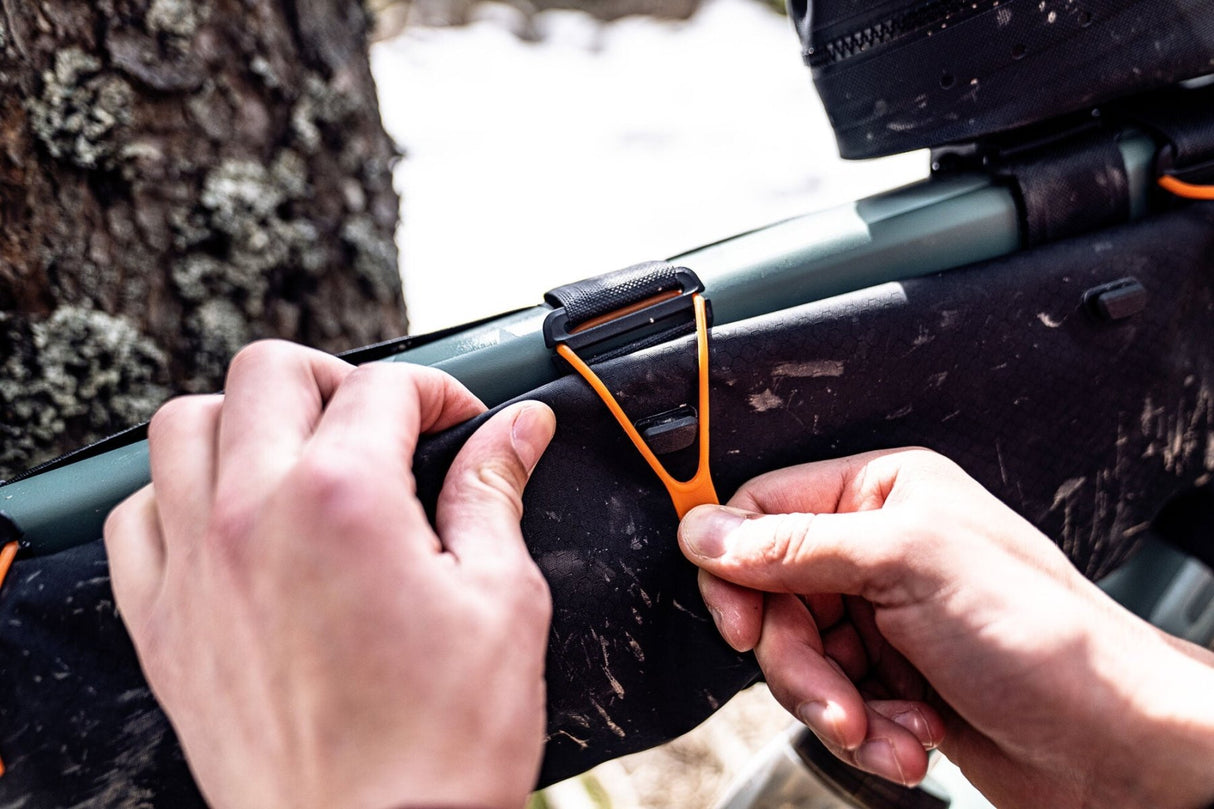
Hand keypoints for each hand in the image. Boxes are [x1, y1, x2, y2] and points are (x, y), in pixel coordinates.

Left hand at [104, 341, 556, 808]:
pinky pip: (135, 518)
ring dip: (247, 420)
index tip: (461, 425)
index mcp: (345, 500)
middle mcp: (253, 517)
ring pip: (184, 427)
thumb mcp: (503, 602)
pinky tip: (229, 520)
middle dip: (337, 378)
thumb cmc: (442, 747)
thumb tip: (516, 430)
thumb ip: (494, 494)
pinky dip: (176, 496)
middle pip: (267, 372)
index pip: (384, 387)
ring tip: (301, 455)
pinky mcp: (161, 624)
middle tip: (381, 422)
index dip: (438, 393)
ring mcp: (195, 568)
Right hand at [679, 449, 1213, 808]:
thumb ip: (796, 544)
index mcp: (880, 493)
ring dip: (835, 706)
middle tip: (835, 695)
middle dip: (799, 662)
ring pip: (796, 659)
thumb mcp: (907, 565)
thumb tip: (704, 531)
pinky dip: (864, 730)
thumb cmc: (1042, 635)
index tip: (742, 622)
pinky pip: (831, 702)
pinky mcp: (889, 676)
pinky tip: (910, 735)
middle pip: (771, 597)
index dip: (736, 567)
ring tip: (886, 726)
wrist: (1113, 741)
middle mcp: (875, 549)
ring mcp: (881, 616)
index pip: (762, 509)